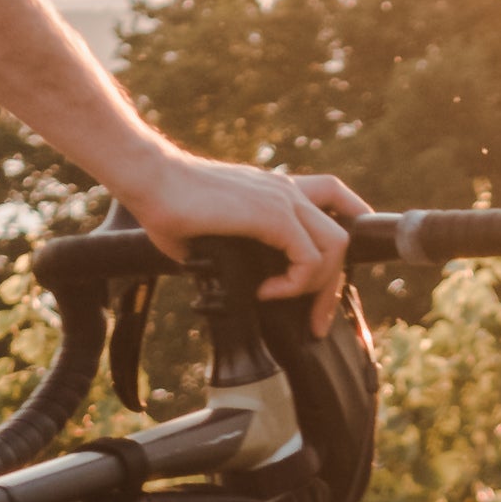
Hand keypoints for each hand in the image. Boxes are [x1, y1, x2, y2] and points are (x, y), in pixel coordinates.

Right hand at [121, 154, 365, 318]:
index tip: (337, 271)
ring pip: (336, 246)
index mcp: (276, 190)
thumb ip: (231, 256)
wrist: (150, 180)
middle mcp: (287, 191)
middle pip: (343, 235)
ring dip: (317, 285)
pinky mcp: (272, 213)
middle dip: (335, 285)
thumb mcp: (213, 234)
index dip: (350, 228)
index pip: (336, 198)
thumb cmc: (168, 205)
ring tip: (283, 300)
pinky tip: (266, 292)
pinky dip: (295, 283)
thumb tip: (228, 289)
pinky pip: (308, 257)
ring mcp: (283, 199)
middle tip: (318, 321)